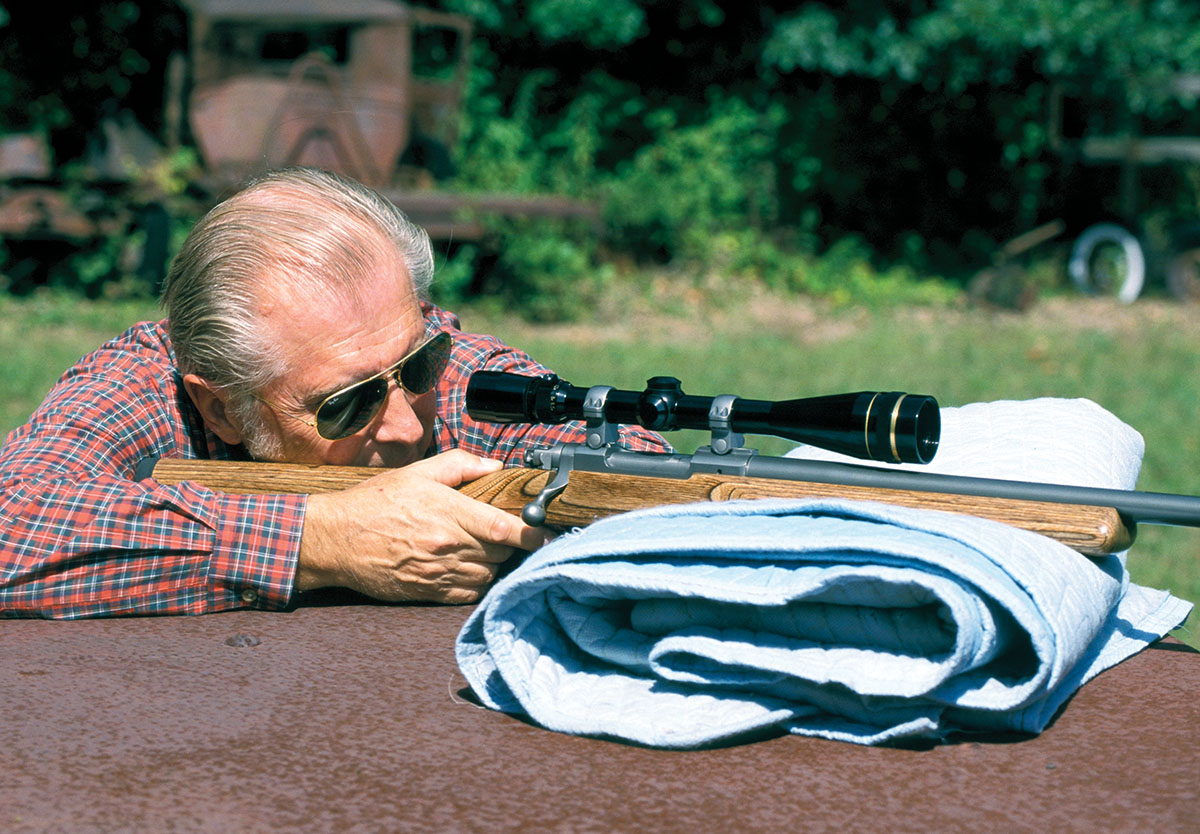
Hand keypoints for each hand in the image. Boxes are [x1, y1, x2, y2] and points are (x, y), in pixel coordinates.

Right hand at [295, 451, 547, 603]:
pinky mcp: (428, 593)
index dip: (532, 534)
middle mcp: (448, 547)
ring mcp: (438, 574)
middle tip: (504, 533)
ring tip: (482, 548)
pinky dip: (476, 582)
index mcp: (449, 514)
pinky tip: (468, 567)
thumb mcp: (416, 472)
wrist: (335, 540)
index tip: (548, 534)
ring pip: (488, 575)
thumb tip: (494, 466)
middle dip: (509, 544)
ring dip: (493, 564)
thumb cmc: (374, 504)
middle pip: (501, 553)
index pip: (504, 528)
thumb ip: (459, 465)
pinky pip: (468, 594)